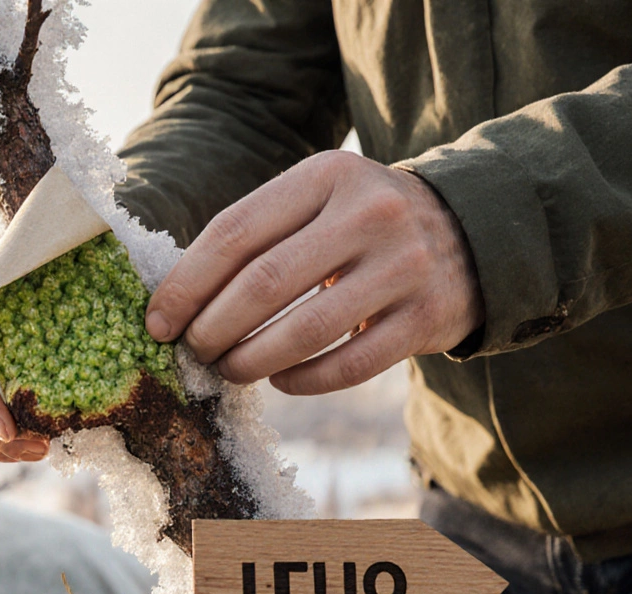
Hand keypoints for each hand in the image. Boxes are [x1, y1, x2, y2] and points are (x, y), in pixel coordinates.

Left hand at [144, 150, 483, 394]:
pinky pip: (349, 364)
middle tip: (192, 351)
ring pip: (305, 330)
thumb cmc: (361, 223)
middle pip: (264, 283)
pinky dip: (302, 380)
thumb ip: (257, 234)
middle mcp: (370, 213)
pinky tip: (279, 381)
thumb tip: (177, 300)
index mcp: (326, 175)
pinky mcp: (427, 317)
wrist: (474, 230)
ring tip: (227, 370)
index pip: (235, 232)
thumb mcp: (318, 199)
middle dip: (213, 327)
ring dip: (251, 360)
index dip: (187, 283)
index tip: (158, 321)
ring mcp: (404, 265)